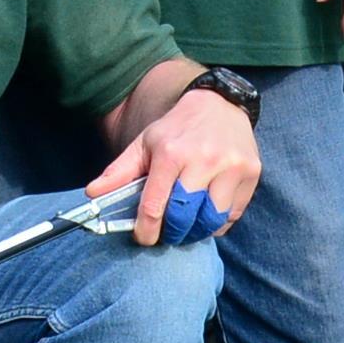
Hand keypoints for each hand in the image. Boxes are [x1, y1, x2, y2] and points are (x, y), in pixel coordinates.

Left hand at [106, 83, 261, 245]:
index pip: (155, 205)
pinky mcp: (251, 173)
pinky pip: (232, 214)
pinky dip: (218, 222)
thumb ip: (118, 172)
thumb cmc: (177, 130)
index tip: (144, 237)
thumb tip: (92, 194)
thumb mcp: (144, 144)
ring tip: (187, 227)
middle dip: (172, 233)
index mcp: (171, 153)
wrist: (219, 104)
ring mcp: (231, 167)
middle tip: (166, 234)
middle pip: (184, 217)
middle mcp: (204, 160)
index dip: (146, 230)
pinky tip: (206, 213)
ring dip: (196, 231)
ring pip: (211, 220)